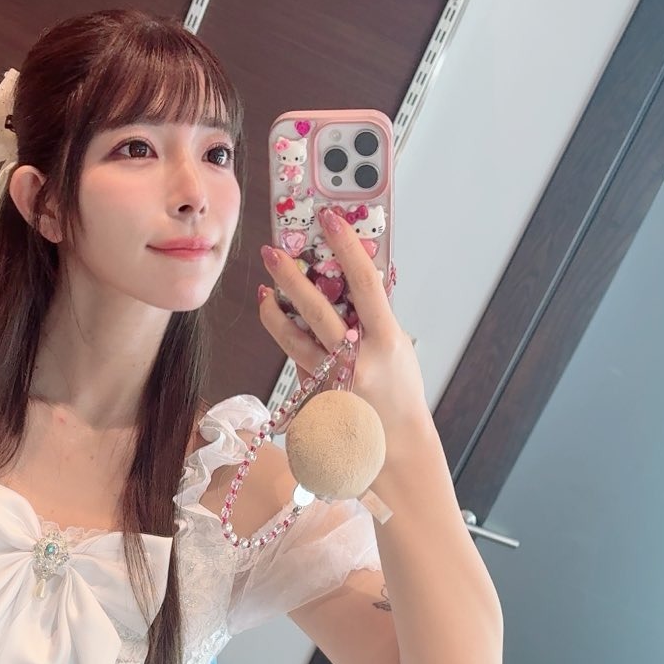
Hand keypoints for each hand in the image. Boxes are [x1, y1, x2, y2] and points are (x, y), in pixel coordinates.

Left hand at [257, 208, 426, 432]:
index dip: (346, 247)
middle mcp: (355, 361)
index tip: (330, 218)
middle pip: (316, 311)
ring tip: (263, 290)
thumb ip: (374, 315)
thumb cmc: (400, 390)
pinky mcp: (312, 397)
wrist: (394, 444)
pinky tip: (280, 319)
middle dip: (291, 277)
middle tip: (272, 251)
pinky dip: (286, 337)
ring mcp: (330, 381)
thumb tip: (349, 275)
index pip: (364, 285)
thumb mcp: (397, 346)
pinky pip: (295, 359)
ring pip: (292, 339)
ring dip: (274, 311)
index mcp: (385, 342)